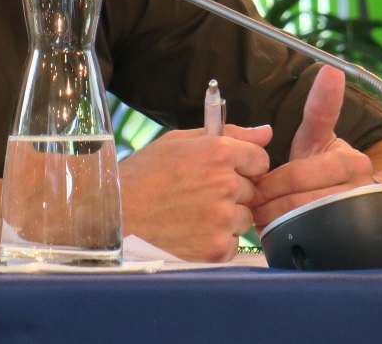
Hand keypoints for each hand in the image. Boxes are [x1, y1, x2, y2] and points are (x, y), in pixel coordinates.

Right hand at [119, 124, 271, 261]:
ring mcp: (221, 218)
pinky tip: (193, 231)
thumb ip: (230, 134)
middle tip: (200, 194)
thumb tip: (266, 133)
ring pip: (245, 217)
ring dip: (227, 217)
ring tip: (194, 213)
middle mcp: (225, 184)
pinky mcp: (215, 248)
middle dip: (233, 191)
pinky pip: (233, 243)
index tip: (225, 171)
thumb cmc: (145, 174)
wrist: (116, 215)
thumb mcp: (181, 142)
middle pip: (252, 189)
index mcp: (218, 152)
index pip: (260, 159)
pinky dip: (218, 240)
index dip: (243, 165)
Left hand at [250, 67, 375, 230]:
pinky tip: (278, 226)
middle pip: (295, 199)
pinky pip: (303, 240)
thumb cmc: (325, 164)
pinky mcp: (343, 242)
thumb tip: (331, 70)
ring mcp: (351, 219)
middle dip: (269, 199)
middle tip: (254, 197)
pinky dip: (284, 234)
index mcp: (351, 162)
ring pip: (298, 221)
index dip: (273, 181)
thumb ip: (321, 105)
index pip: (297, 173)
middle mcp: (357, 191)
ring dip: (274, 217)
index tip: (261, 183)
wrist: (351, 196)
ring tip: (263, 210)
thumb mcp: (319, 135)